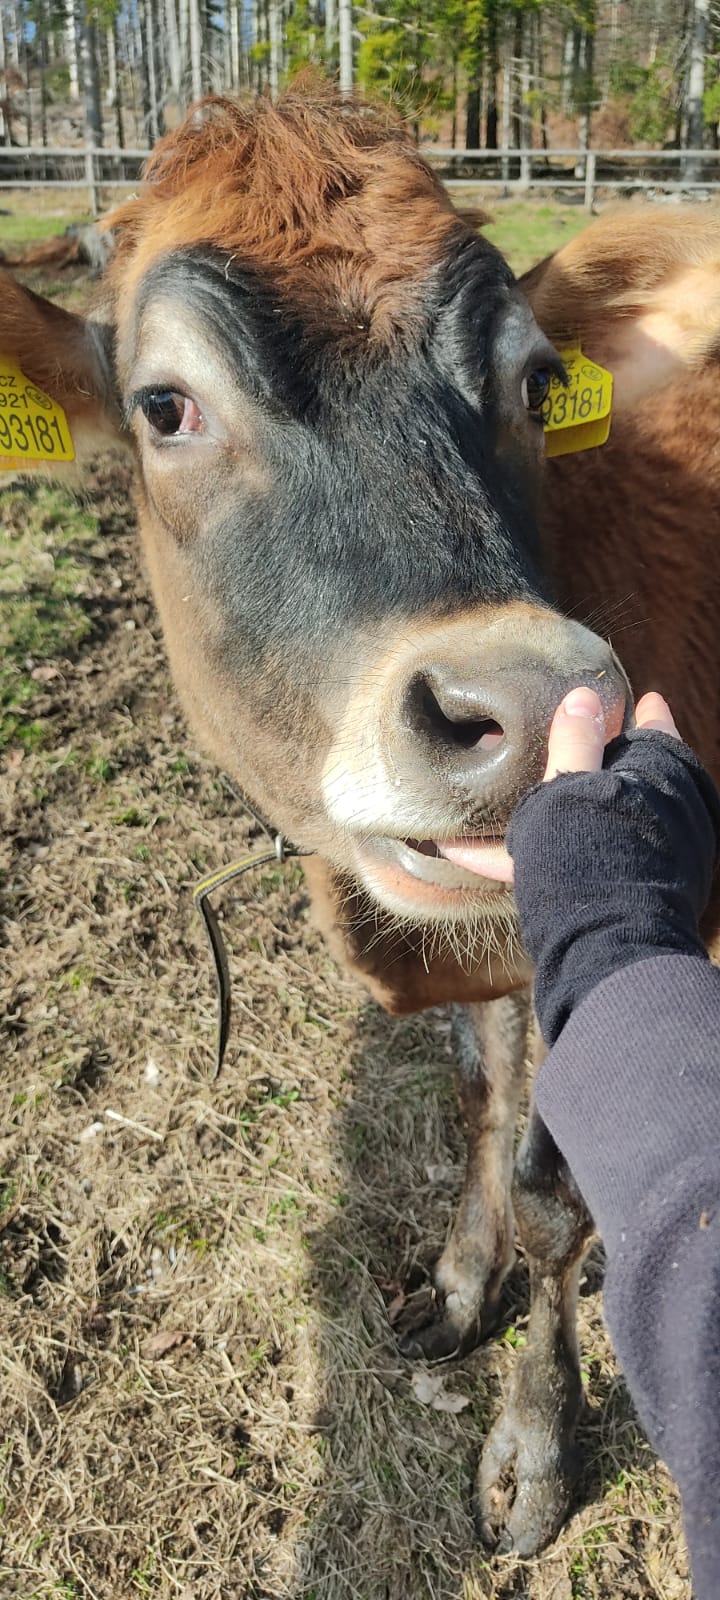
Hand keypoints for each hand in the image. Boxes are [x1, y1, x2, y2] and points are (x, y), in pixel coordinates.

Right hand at [440, 691, 680, 885]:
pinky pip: (552, 861)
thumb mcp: (574, 787)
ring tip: (490, 791)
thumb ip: (577, 742)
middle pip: (615, 777)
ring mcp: (629, 857)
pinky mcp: (594, 891)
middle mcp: (654, 818)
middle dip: (577, 760)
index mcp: (660, 781)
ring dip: (539, 809)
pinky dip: (514, 854)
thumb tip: (582, 697)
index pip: (657, 731)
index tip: (625, 698)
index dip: (639, 713)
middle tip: (536, 739)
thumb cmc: (593, 854)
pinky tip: (458, 850)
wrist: (604, 945)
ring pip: (580, 822)